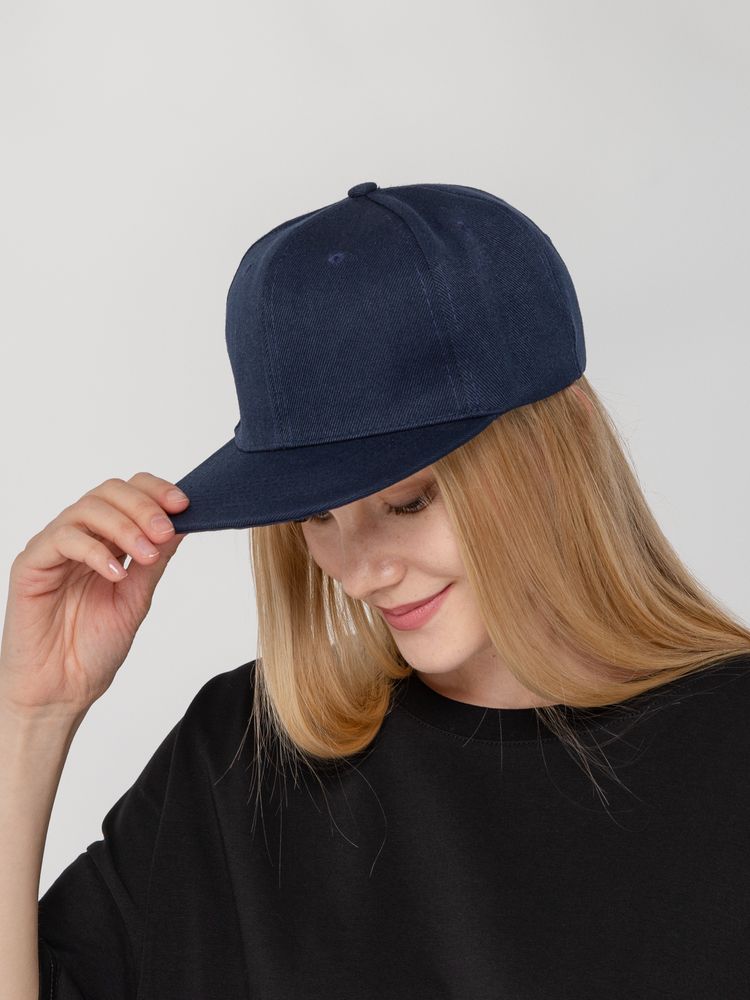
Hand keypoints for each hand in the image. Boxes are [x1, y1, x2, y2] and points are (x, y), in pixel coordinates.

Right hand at [0, 473, 189, 718]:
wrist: (61, 690)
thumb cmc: (93, 648)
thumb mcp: (137, 597)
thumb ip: (155, 559)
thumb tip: (183, 523)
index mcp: (107, 541)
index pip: (129, 494)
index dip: (157, 491)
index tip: (185, 504)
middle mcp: (80, 537)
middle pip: (110, 492)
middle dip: (144, 506)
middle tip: (165, 531)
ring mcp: (53, 548)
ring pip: (87, 509)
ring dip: (124, 526)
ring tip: (147, 554)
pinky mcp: (31, 564)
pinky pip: (62, 539)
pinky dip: (95, 551)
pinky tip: (116, 574)